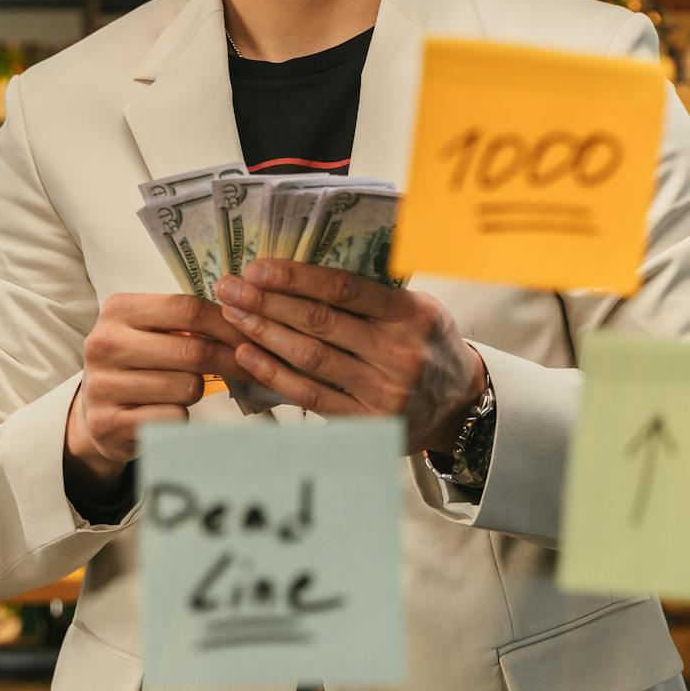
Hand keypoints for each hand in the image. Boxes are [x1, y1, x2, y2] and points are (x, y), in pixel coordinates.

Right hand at [64, 293, 251, 496]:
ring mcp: (102, 385)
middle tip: (250, 369)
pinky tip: (165, 411)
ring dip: (198, 390)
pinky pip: (174, 417)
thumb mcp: (151, 331)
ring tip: (182, 389)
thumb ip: (188, 322)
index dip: (227, 323)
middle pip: (192, 350)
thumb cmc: (137, 364)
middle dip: (230, 361)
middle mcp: (104, 343)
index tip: (253, 336)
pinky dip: (181, 416)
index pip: (187, 309)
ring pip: (188, 387)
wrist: (96, 412)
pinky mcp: (108, 423)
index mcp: (118, 310)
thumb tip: (248, 320)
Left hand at [214, 259, 486, 454]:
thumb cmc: (427, 344)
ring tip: (232, 314)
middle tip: (230, 287)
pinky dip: (275, 374)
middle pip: (320, 322)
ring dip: (265, 333)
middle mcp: (399, 353)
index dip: (297, 277)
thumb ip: (372, 295)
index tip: (259, 268)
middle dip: (268, 302)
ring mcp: (383, 391)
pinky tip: (247, 354)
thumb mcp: (418, 309)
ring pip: (311, 358)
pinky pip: (312, 395)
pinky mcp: (367, 422)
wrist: (459, 404)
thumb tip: (301, 271)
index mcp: (412, 315)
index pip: (345, 290)